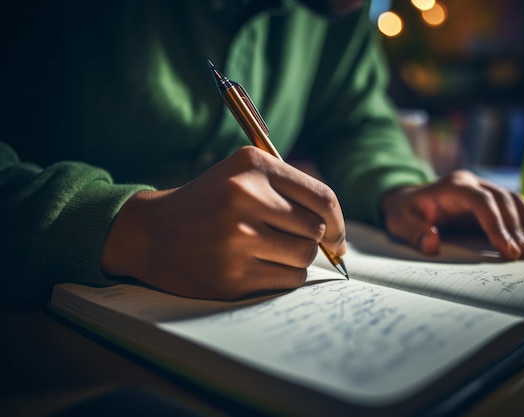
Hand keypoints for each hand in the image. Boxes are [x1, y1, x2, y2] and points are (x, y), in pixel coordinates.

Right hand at [102, 146, 345, 299]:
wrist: (151, 233)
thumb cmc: (208, 204)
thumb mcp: (242, 175)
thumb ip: (290, 192)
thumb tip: (339, 236)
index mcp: (252, 166)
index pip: (323, 197)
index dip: (338, 222)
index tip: (337, 236)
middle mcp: (245, 197)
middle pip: (316, 229)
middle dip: (312, 240)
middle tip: (290, 241)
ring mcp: (238, 237)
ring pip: (304, 256)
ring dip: (296, 259)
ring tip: (270, 252)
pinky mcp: (233, 274)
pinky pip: (288, 280)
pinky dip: (283, 276)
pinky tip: (258, 266)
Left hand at [380, 170, 523, 258]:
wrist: (407, 201)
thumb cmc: (404, 213)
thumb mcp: (399, 223)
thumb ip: (414, 233)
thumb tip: (432, 242)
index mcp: (452, 186)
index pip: (481, 201)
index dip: (496, 224)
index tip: (507, 249)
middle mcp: (472, 183)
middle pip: (502, 201)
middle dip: (516, 228)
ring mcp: (483, 188)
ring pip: (513, 201)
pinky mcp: (490, 199)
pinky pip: (515, 206)